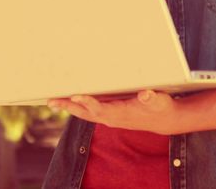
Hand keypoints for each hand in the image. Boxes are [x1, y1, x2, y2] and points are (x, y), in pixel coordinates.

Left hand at [48, 90, 181, 134]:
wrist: (163, 120)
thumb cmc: (160, 107)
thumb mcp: (160, 100)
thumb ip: (152, 98)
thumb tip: (146, 94)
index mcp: (122, 113)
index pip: (101, 109)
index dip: (88, 103)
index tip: (76, 96)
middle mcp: (112, 118)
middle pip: (86, 113)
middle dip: (69, 106)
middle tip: (52, 100)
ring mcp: (110, 118)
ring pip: (85, 114)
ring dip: (69, 108)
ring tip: (53, 101)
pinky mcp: (109, 116)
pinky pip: (89, 112)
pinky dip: (77, 107)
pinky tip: (69, 102)